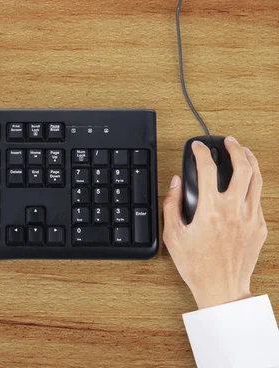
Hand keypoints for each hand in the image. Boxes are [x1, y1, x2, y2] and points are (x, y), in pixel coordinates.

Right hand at [163, 136, 267, 308]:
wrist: (222, 289)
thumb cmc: (196, 265)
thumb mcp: (173, 235)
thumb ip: (171, 204)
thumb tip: (176, 182)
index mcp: (211, 210)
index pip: (208, 169)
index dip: (201, 152)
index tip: (197, 147)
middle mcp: (234, 210)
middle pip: (242, 167)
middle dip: (236, 149)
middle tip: (228, 142)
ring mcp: (250, 218)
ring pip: (257, 179)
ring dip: (250, 161)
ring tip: (243, 152)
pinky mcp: (260, 227)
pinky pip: (258, 198)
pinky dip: (252, 185)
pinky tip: (245, 183)